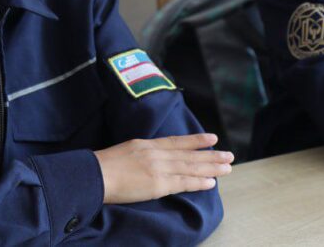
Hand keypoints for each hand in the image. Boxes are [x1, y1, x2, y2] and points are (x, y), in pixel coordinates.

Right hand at [94, 133, 232, 203]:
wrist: (94, 175)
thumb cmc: (103, 166)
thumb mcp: (126, 151)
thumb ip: (142, 153)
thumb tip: (151, 159)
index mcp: (147, 144)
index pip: (177, 141)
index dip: (196, 140)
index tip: (212, 138)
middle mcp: (156, 154)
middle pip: (189, 154)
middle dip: (211, 155)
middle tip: (229, 155)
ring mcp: (158, 168)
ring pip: (190, 167)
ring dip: (211, 168)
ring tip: (227, 168)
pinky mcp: (157, 184)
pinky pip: (182, 183)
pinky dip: (198, 182)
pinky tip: (211, 183)